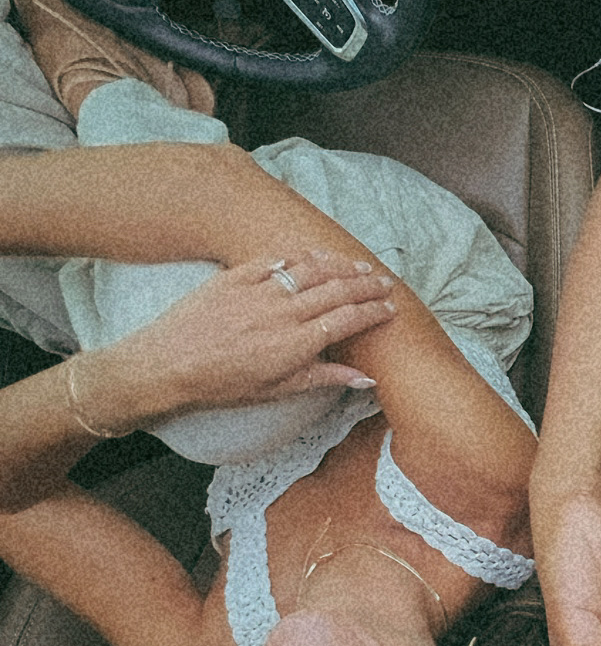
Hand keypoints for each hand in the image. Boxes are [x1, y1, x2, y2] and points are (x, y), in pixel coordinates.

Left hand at [83, 250, 395, 427]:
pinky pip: (277, 259)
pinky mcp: (235, 276)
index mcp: (296, 343)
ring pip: (312, 269)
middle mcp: (283, 312)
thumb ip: (323, 377)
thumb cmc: (221, 385)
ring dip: (341, 266)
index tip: (390, 308)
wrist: (166, 365)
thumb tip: (365, 378)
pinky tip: (317, 255)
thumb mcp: (276, 390)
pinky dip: (302, 255)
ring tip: (360, 266)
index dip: (373, 311)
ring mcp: (259, 290)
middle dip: (367, 285)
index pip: (347, 320)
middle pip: (337, 290)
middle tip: (385, 283)